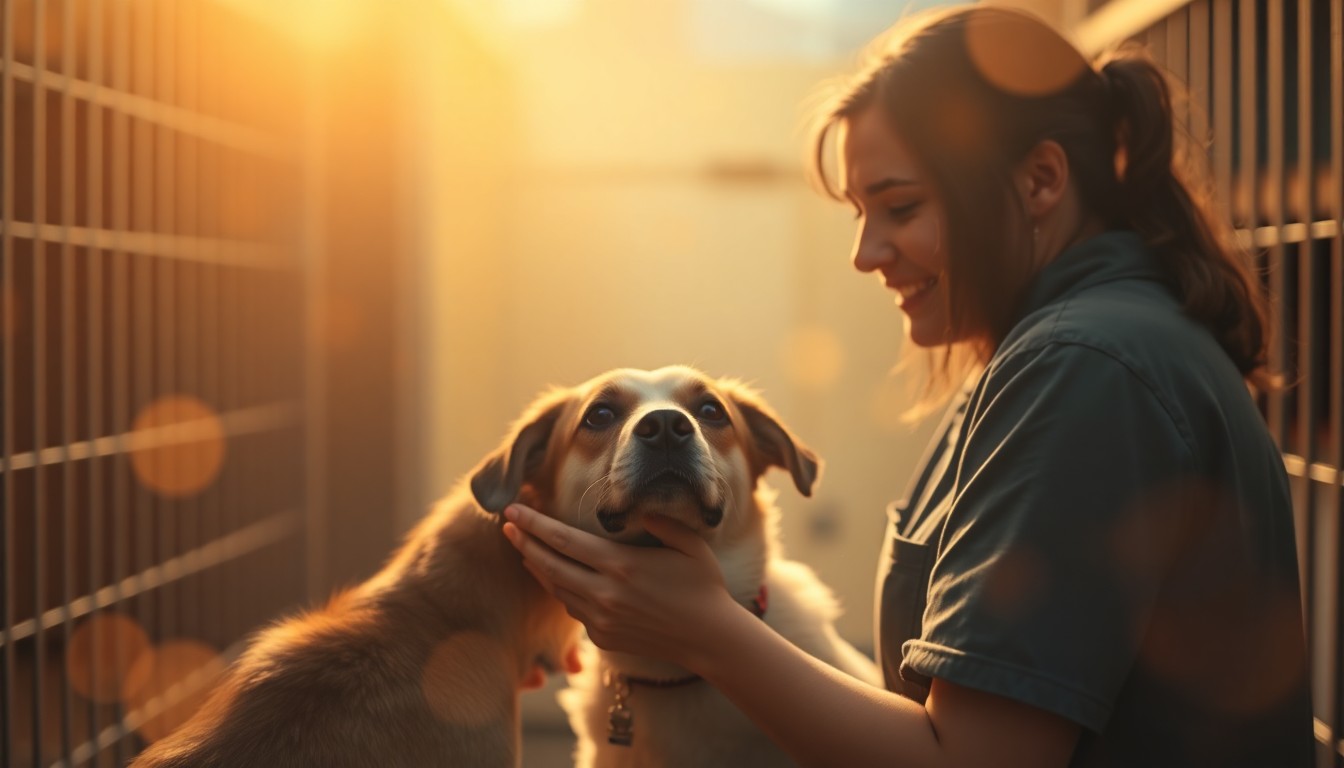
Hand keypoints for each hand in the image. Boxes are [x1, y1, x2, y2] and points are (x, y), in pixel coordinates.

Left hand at [501, 504, 736, 668]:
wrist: (709, 639)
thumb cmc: (703, 586)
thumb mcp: (689, 544)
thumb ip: (661, 521)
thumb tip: (637, 508)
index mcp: (621, 565)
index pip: (563, 540)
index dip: (533, 523)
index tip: (513, 508)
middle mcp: (604, 594)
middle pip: (548, 565)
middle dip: (522, 542)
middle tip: (505, 524)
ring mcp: (601, 619)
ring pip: (557, 589)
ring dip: (538, 568)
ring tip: (525, 549)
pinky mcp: (602, 638)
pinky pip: (574, 610)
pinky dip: (563, 591)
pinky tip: (560, 579)